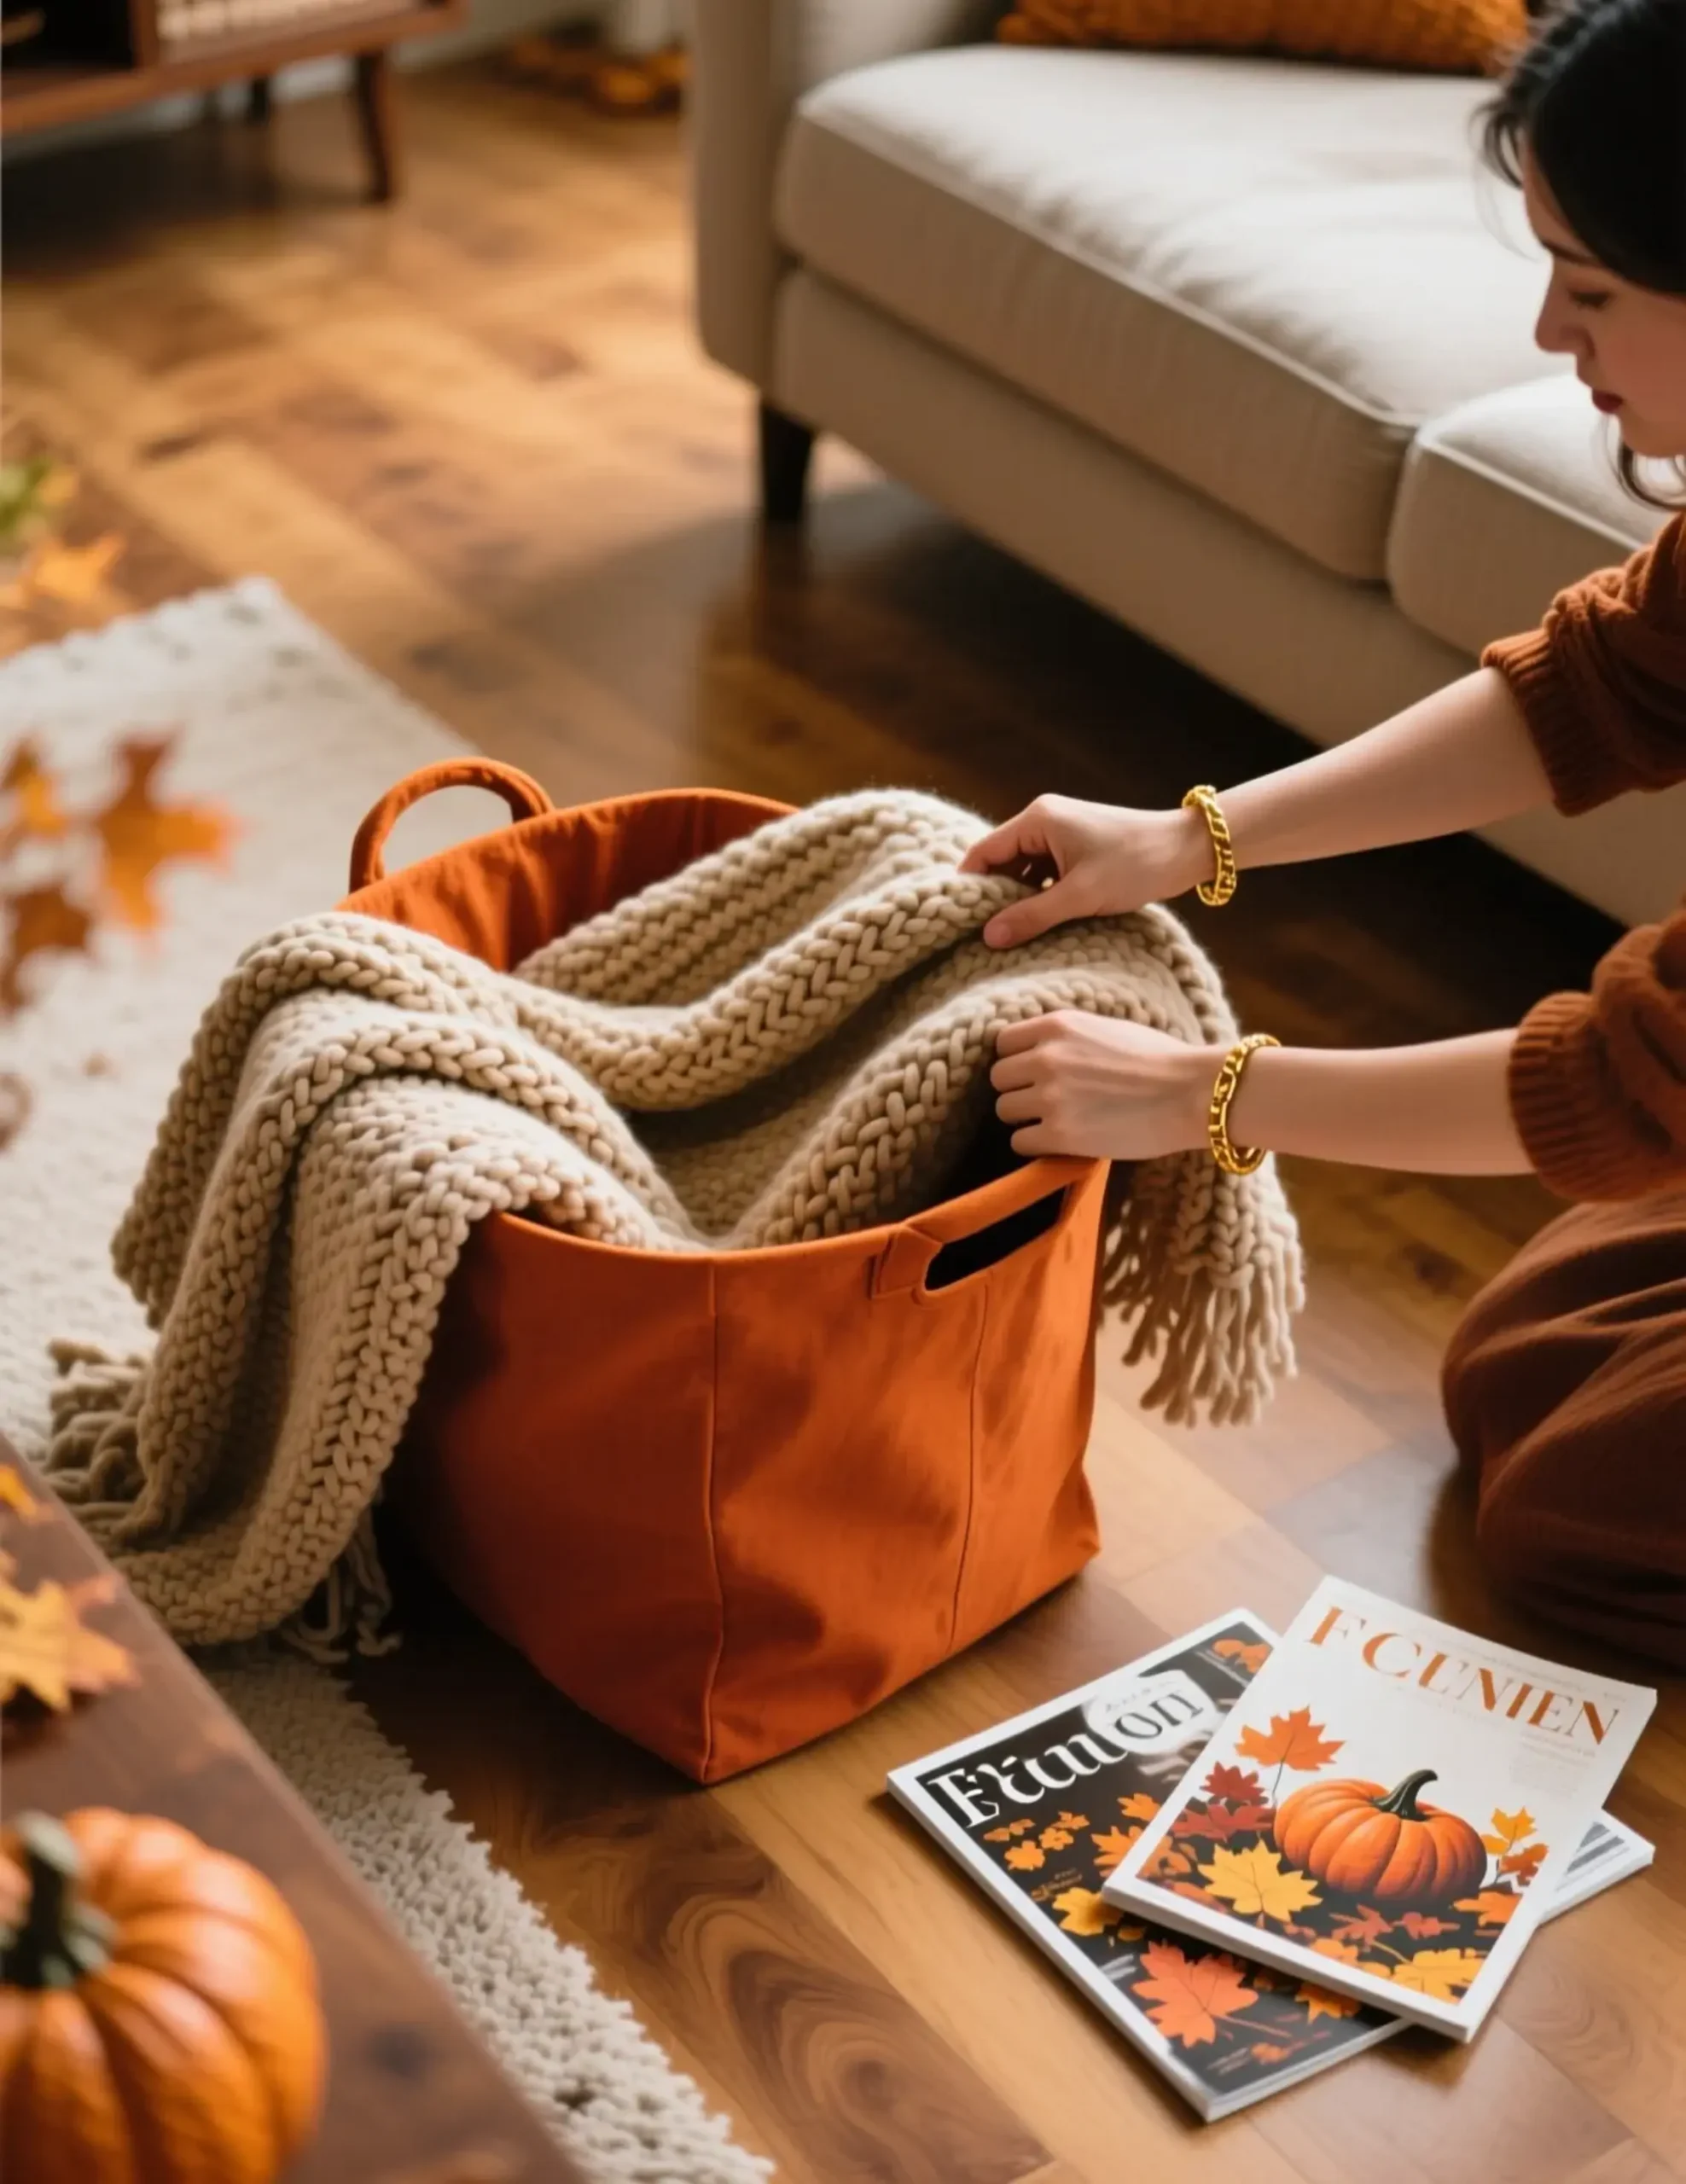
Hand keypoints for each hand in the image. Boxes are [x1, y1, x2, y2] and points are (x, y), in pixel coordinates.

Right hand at [959, 793, 1209, 947]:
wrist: (1187, 850)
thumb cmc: (1136, 865)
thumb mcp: (1081, 896)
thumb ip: (1032, 916)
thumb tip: (988, 937)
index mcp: (1038, 820)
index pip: (983, 853)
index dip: (968, 886)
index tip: (957, 922)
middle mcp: (1043, 820)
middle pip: (1000, 862)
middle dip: (994, 897)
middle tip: (983, 936)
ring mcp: (1060, 833)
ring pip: (1023, 871)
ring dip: (1019, 900)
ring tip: (1011, 935)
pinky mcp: (1076, 847)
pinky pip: (1044, 874)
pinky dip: (1040, 896)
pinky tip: (1041, 924)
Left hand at [991, 1012, 1217, 1159]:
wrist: (1192, 1092)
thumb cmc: (1161, 1059)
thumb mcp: (1106, 1028)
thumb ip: (1067, 1037)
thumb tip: (1040, 1051)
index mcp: (1057, 1025)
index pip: (1003, 1043)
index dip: (1016, 1060)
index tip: (1031, 1073)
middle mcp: (1045, 1057)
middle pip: (998, 1079)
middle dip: (1018, 1090)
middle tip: (1043, 1101)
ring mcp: (1050, 1097)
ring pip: (1005, 1111)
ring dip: (1024, 1119)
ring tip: (1053, 1122)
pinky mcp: (1059, 1134)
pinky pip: (1020, 1142)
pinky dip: (1034, 1145)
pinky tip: (1058, 1142)